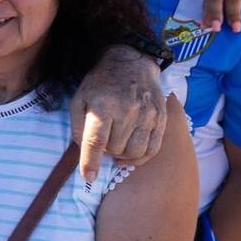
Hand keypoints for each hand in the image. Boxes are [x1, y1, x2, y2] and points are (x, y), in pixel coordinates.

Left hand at [72, 52, 169, 176]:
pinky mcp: (161, 118)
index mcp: (103, 106)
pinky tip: (129, 155)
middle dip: (106, 150)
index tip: (89, 176)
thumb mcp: (79, 99)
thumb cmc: (101, 83)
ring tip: (116, 143)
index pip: (96, 141)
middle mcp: (128, 111)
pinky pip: (152, 149)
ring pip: (134, 152)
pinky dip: (140, 158)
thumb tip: (84, 152)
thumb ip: (79, 127)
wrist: (131, 63)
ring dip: (122, 154)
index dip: (91, 162)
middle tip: (104, 139)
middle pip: (115, 149)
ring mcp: (148, 115)